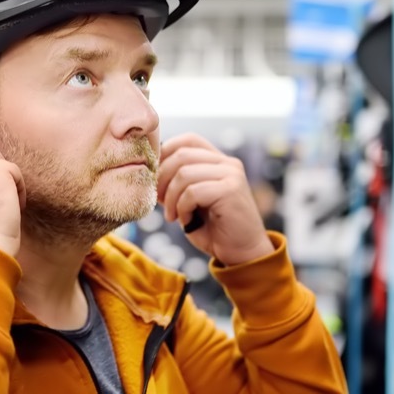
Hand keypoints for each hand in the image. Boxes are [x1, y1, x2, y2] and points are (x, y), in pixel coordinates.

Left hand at [156, 134, 274, 265]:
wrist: (242, 253)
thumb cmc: (213, 228)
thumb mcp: (190, 200)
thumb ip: (177, 182)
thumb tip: (151, 171)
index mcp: (217, 161)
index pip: (187, 140)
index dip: (165, 154)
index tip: (155, 180)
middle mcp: (227, 163)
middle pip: (181, 155)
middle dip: (162, 179)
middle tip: (160, 201)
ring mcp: (232, 175)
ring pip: (184, 173)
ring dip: (171, 198)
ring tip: (173, 216)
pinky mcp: (231, 190)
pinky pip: (193, 192)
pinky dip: (182, 207)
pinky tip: (186, 220)